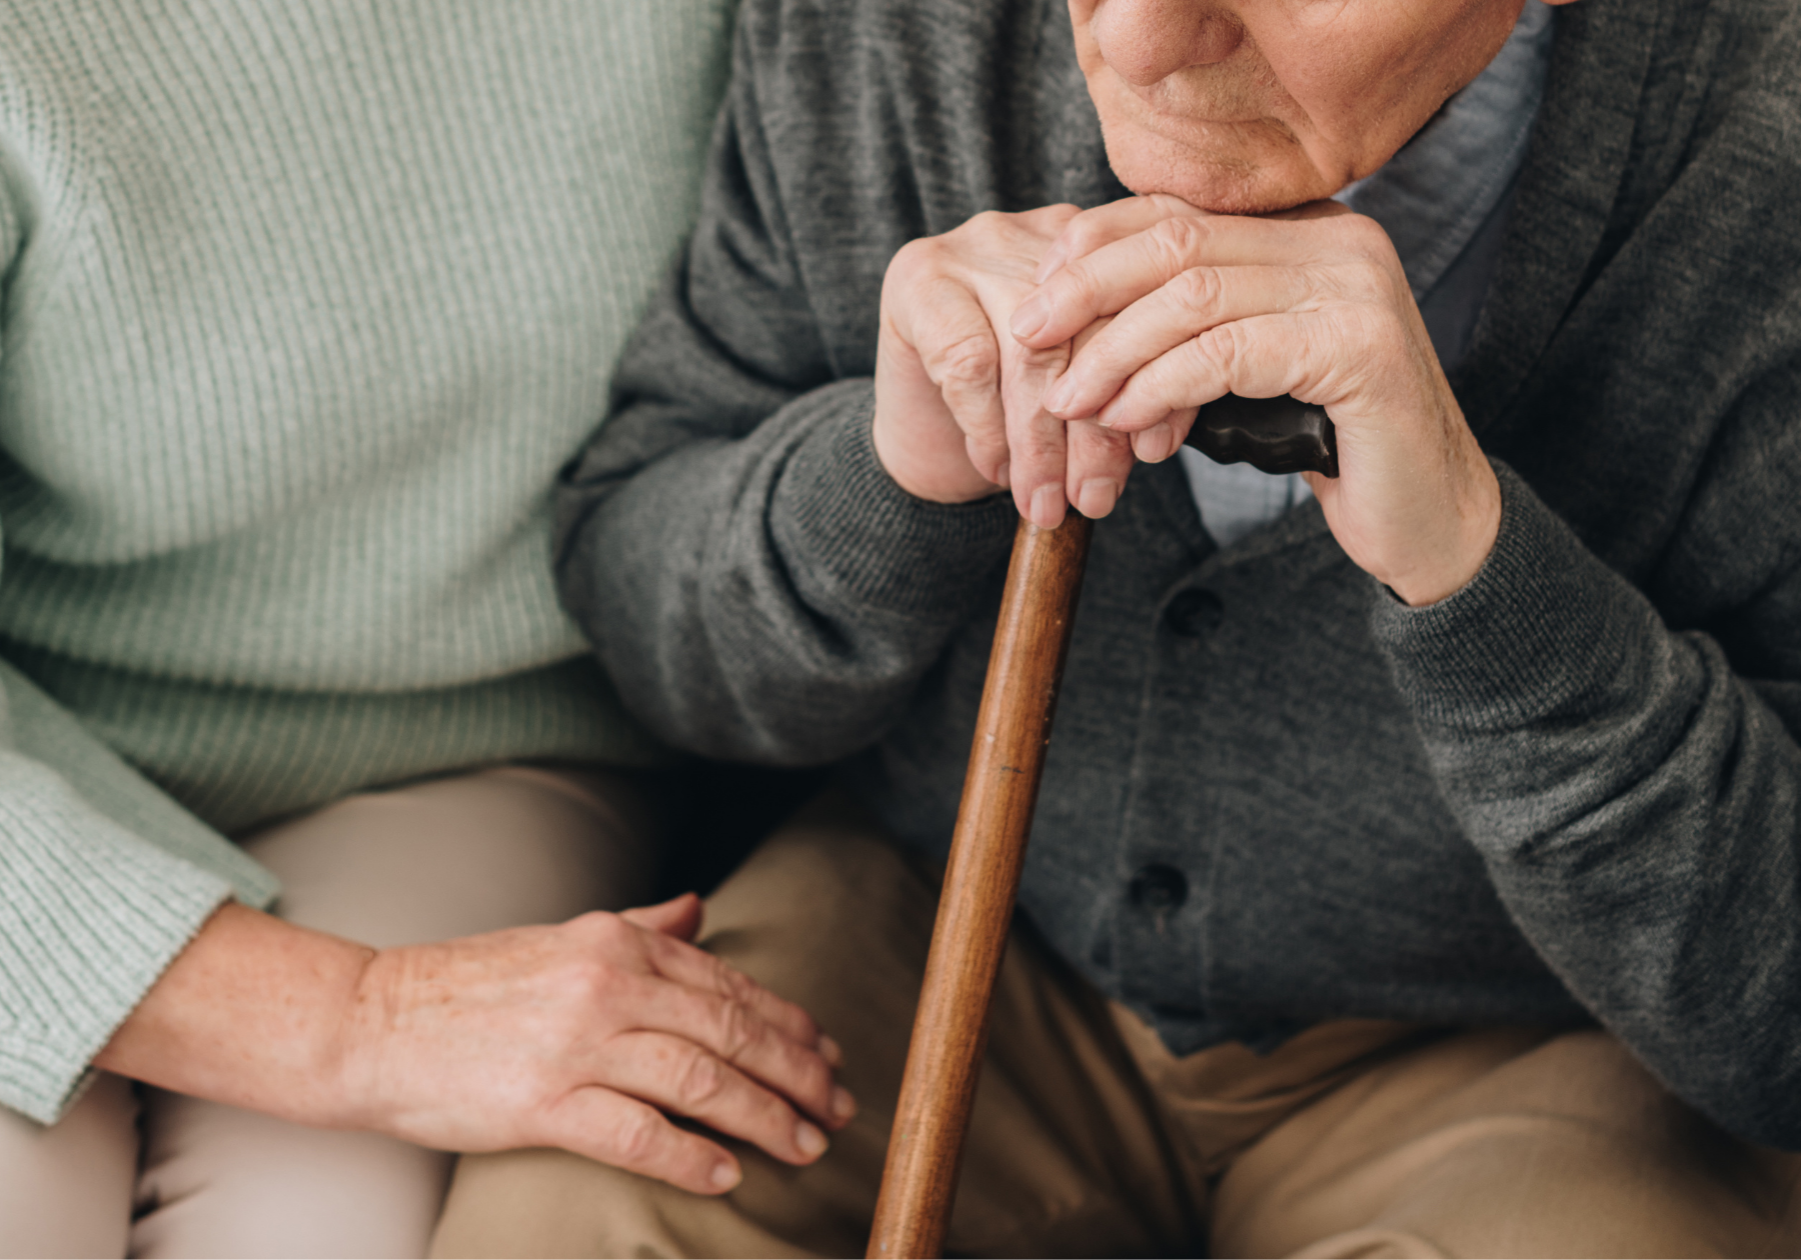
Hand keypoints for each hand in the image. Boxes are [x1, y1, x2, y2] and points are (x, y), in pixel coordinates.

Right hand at [98, 897, 852, 1195]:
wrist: (374, 1021)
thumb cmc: (470, 984)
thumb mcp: (563, 937)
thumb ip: (639, 927)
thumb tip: (699, 910)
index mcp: (616, 942)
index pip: (727, 983)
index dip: (788, 1022)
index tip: (828, 1052)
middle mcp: (607, 984)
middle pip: (730, 1029)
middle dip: (796, 1071)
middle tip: (837, 1107)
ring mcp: (577, 1044)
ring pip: (700, 1079)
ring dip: (763, 1115)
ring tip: (802, 1145)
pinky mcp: (543, 1103)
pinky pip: (637, 1133)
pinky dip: (689, 1154)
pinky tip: (726, 1173)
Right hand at [872, 205, 1136, 526]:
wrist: (929, 431)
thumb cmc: (1021, 414)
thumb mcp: (1089, 400)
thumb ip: (1127, 394)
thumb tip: (1155, 437)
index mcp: (1110, 247)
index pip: (1142, 313)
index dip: (1150, 385)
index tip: (1151, 454)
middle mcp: (1046, 234)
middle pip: (1087, 332)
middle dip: (1094, 430)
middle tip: (1093, 497)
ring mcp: (978, 247)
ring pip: (1031, 353)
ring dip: (1040, 444)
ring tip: (1044, 500)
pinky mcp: (918, 277)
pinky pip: (968, 363)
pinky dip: (987, 430)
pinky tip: (994, 467)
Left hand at [1012, 195, 1501, 605]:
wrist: (1426, 516)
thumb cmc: (1322, 443)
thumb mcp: (1239, 368)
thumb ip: (1184, 324)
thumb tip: (1067, 307)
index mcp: (1307, 227)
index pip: (1176, 211)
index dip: (1094, 248)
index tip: (1035, 300)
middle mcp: (1338, 237)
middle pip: (1176, 242)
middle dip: (1086, 291)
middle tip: (1028, 339)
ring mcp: (1354, 286)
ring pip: (1193, 296)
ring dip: (1113, 351)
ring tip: (1069, 400)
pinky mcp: (1359, 346)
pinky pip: (1227, 353)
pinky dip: (1160, 385)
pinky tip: (1126, 419)